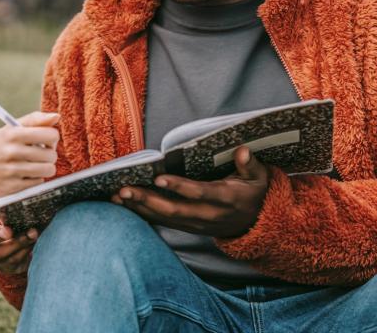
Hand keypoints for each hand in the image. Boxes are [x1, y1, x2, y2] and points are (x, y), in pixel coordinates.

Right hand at [0, 111, 59, 197]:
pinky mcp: (13, 188)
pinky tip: (26, 174)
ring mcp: (12, 171)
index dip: (52, 138)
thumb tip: (56, 116)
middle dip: (49, 154)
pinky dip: (36, 179)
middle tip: (40, 153)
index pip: (50, 135)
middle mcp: (12, 152)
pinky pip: (39, 183)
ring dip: (45, 167)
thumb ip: (34, 120)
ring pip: (48, 170)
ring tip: (35, 164)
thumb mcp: (9, 128)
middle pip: (51, 155)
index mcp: (13, 134)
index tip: (46, 140)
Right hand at [0, 207, 36, 274]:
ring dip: (16, 243)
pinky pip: (12, 260)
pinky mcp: (2, 266)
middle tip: (8, 230)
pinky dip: (24, 249)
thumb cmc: (5, 219)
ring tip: (31, 233)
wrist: (18, 241)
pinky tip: (33, 239)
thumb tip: (10, 196)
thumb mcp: (1, 209)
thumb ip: (0, 204)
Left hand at [112, 146, 268, 237]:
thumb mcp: (259, 178)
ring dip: (139, 207)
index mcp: (225, 199)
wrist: (255, 224)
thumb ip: (250, 164)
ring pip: (164, 218)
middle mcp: (208, 214)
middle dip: (147, 200)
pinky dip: (143, 214)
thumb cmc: (253, 193)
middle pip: (174, 210)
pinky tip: (124, 205)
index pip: (199, 193)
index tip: (159, 177)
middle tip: (124, 189)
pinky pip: (163, 222)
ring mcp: (196, 224)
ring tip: (116, 196)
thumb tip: (242, 150)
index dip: (179, 187)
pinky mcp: (188, 226)